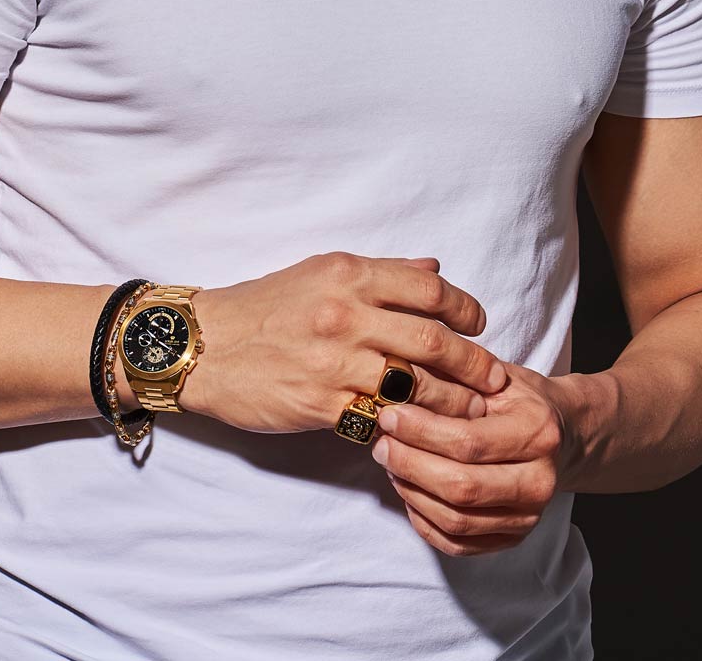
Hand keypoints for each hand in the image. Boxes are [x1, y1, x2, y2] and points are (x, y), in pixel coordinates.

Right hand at [178, 250, 507, 433]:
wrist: (206, 345)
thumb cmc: (265, 306)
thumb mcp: (320, 272)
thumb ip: (382, 273)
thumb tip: (434, 269)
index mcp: (348, 274)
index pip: (428, 288)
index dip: (465, 308)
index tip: (479, 324)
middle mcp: (345, 313)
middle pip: (432, 339)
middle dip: (474, 362)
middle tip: (495, 377)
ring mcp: (334, 361)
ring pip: (415, 385)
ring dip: (453, 402)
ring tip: (473, 412)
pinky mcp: (321, 404)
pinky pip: (380, 418)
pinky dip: (408, 427)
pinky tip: (423, 433)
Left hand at [370, 360, 573, 556]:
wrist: (563, 433)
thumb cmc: (519, 398)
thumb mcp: (494, 375)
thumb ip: (453, 381)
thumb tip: (399, 384)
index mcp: (538, 432)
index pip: (468, 442)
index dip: (420, 432)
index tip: (389, 415)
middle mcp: (540, 481)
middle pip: (461, 487)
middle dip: (409, 465)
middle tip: (381, 443)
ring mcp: (529, 516)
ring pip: (456, 520)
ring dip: (412, 492)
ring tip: (391, 464)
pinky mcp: (514, 538)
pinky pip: (458, 543)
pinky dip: (424, 520)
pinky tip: (409, 490)